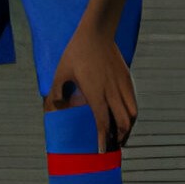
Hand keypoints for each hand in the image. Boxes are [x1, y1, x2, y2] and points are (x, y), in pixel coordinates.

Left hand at [46, 27, 136, 151]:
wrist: (97, 32)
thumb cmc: (77, 52)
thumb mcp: (61, 72)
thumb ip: (56, 92)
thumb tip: (51, 108)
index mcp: (96, 93)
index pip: (103, 122)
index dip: (103, 138)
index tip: (102, 150)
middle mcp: (112, 91)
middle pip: (122, 122)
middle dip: (119, 137)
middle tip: (114, 146)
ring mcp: (122, 85)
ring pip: (132, 113)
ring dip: (128, 127)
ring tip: (122, 135)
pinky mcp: (127, 78)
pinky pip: (133, 101)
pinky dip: (131, 113)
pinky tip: (125, 116)